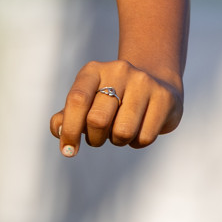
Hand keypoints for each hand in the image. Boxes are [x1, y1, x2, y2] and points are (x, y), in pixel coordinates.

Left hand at [50, 58, 182, 155]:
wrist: (156, 80)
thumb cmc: (113, 96)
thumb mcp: (89, 99)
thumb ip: (68, 115)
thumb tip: (58, 131)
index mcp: (93, 70)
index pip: (77, 100)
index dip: (70, 129)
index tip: (67, 150)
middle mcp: (118, 71)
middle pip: (98, 119)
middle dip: (94, 139)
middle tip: (98, 139)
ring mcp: (143, 82)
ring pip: (122, 132)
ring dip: (118, 141)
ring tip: (120, 131)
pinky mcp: (164, 98)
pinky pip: (145, 138)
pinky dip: (137, 143)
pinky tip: (139, 129)